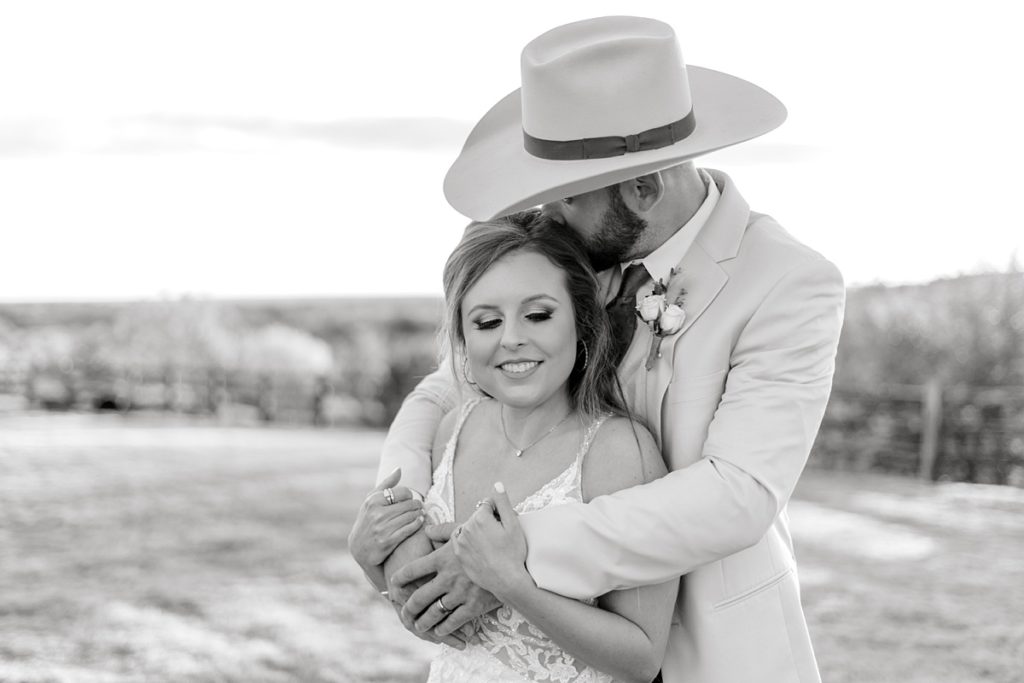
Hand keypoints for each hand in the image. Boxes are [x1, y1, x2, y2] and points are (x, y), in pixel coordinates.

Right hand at [347, 468, 423, 568]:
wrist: (359, 549)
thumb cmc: (367, 520)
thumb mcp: (371, 501)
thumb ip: (386, 484)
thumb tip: (399, 469)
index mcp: (373, 501)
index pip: (403, 492)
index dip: (409, 495)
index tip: (409, 499)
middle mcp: (377, 513)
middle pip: (409, 504)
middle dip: (417, 505)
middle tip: (420, 506)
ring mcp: (382, 528)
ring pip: (410, 516)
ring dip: (419, 514)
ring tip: (421, 513)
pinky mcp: (387, 541)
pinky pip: (409, 529)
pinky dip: (417, 524)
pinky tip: (419, 522)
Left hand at [391, 527, 500, 637]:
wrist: (514, 562)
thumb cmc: (491, 541)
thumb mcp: (466, 528)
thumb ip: (444, 530)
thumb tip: (427, 530)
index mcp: (442, 558)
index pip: (412, 570)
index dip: (399, 579)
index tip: (393, 585)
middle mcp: (447, 578)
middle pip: (419, 597)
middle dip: (408, 608)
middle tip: (404, 613)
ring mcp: (459, 594)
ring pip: (433, 613)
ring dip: (423, 622)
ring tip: (418, 626)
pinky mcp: (473, 607)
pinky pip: (452, 622)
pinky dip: (443, 629)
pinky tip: (439, 631)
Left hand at [452, 482, 531, 601]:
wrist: (507, 580)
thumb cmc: (513, 553)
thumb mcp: (513, 524)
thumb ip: (503, 502)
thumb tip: (497, 484)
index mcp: (480, 517)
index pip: (488, 505)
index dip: (498, 513)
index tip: (504, 524)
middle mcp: (466, 527)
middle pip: (478, 516)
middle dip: (487, 522)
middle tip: (500, 537)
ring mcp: (461, 541)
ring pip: (469, 528)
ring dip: (477, 531)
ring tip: (491, 545)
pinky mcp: (458, 554)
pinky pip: (461, 540)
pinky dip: (468, 541)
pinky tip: (480, 549)